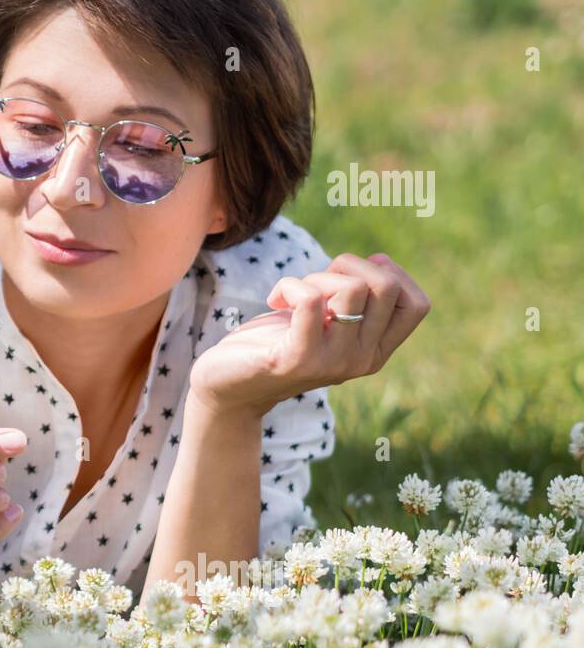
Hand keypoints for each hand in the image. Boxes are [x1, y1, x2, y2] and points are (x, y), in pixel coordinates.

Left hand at [188, 252, 430, 418]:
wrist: (227, 386)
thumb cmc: (275, 342)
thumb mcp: (327, 321)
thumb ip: (357, 300)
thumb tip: (380, 260)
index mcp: (375, 351)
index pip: (418, 304)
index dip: (389, 274)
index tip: (349, 276)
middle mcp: (363, 361)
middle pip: (387, 286)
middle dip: (349, 265)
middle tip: (315, 281)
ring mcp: (334, 363)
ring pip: (353, 288)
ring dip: (317, 276)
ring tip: (293, 294)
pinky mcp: (299, 358)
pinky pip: (311, 299)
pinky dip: (289, 285)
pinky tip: (275, 300)